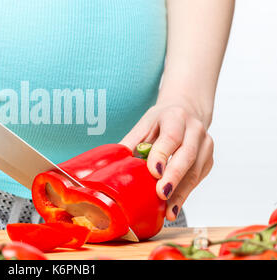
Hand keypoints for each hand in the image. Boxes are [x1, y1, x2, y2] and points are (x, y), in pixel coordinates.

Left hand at [121, 99, 213, 220]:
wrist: (187, 111)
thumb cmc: (161, 121)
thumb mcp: (144, 125)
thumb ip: (131, 143)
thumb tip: (112, 166)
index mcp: (175, 116)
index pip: (171, 137)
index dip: (162, 155)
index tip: (153, 172)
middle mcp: (194, 129)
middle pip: (186, 155)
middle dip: (174, 177)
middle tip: (161, 194)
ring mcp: (205, 144)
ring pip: (195, 171)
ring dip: (182, 193)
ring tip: (169, 211)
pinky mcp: (208, 160)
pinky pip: (198, 179)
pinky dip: (185, 194)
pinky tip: (174, 206)